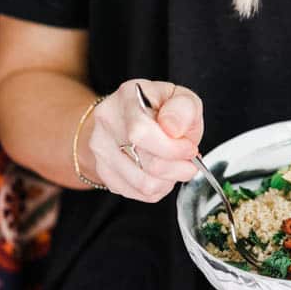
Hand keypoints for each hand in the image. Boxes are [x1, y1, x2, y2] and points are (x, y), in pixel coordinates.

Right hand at [84, 78, 202, 201]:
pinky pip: (137, 193)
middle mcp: (107, 121)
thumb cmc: (161, 108)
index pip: (142, 132)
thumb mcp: (182, 97)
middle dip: (177, 167)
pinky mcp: (102, 171)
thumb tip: (173, 129)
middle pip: (146, 162)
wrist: (131, 118)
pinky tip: (160, 173)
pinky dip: (157, 188)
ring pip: (143, 183)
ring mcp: (100, 148)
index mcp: (127, 96)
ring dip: (169, 179)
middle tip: (188, 161)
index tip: (190, 149)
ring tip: (174, 166)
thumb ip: (184, 109)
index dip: (172, 148)